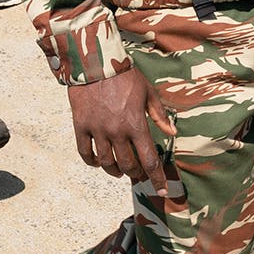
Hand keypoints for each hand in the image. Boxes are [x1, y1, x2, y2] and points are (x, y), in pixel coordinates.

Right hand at [66, 68, 174, 197]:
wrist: (96, 62)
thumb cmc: (125, 76)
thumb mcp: (147, 92)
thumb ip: (159, 114)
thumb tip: (171, 133)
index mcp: (136, 124)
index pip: (149, 160)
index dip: (156, 178)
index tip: (161, 191)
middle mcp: (117, 131)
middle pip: (127, 165)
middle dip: (135, 172)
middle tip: (137, 170)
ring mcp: (98, 130)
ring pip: (107, 163)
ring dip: (115, 171)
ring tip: (119, 170)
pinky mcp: (81, 126)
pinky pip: (86, 153)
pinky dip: (93, 162)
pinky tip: (98, 162)